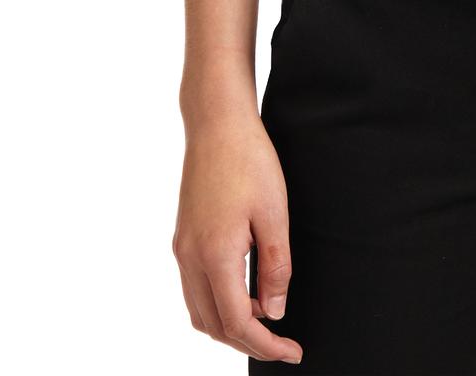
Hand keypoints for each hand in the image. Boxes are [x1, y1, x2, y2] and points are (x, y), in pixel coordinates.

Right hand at [172, 114, 302, 362]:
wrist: (217, 123)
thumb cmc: (250, 160)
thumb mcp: (275, 213)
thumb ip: (275, 266)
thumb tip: (274, 312)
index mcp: (214, 255)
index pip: (237, 323)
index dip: (266, 344)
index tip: (293, 352)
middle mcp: (190, 258)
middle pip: (214, 325)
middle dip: (248, 341)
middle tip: (282, 343)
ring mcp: (182, 249)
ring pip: (200, 312)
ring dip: (230, 326)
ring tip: (265, 320)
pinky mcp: (182, 238)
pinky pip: (195, 290)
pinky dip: (217, 304)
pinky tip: (244, 293)